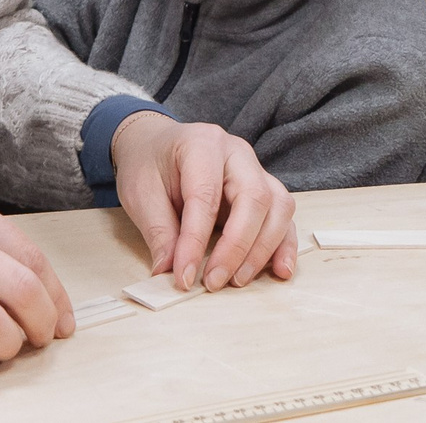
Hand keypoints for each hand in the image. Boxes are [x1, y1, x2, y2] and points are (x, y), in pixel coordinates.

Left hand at [110, 112, 295, 292]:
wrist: (157, 146)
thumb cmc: (150, 164)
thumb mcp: (141, 193)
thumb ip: (158, 231)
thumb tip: (170, 270)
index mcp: (202, 144)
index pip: (206, 196)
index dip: (196, 240)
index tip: (184, 276)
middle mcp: (237, 153)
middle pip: (255, 198)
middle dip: (237, 247)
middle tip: (214, 281)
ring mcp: (256, 170)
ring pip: (279, 207)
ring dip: (263, 249)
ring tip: (238, 280)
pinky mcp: (266, 191)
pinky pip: (284, 218)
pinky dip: (284, 246)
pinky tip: (279, 271)